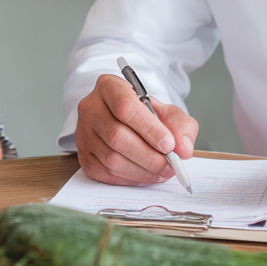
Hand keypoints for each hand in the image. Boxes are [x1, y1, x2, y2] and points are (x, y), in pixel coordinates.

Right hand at [75, 73, 197, 185]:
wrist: (127, 121)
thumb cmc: (146, 114)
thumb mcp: (168, 112)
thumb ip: (181, 126)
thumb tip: (183, 148)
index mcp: (109, 86)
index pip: (126, 107)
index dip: (149, 129)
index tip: (169, 145)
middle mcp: (90, 108)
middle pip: (117, 136)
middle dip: (149, 156)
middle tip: (170, 165)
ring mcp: (84, 133)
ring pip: (111, 158)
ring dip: (142, 171)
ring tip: (162, 172)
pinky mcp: (83, 155)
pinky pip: (105, 173)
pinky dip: (129, 179)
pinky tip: (145, 175)